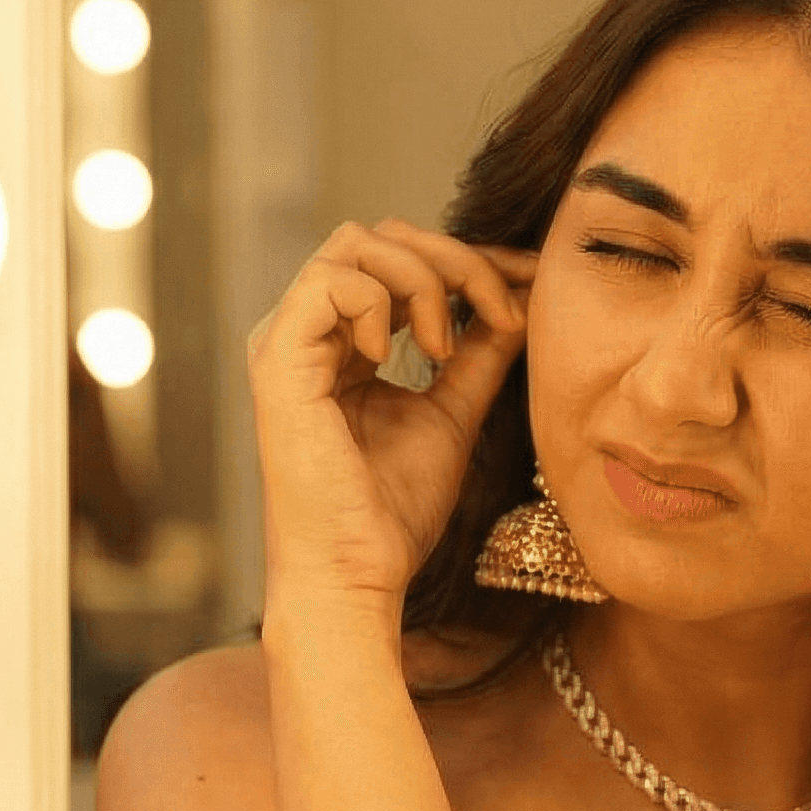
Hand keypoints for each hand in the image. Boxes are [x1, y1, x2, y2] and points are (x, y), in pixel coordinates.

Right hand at [248, 220, 533, 616]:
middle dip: (456, 259)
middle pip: (380, 237)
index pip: (402, 261)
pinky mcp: (278, 359)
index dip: (473, 261)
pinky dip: (382, 302)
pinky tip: (407, 356)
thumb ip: (480, 356)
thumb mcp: (454, 414)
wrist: (357, 573)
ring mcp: (287, 341)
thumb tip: (520, 301)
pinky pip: (330, 280)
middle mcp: (308, 333)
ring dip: (425, 279)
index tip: (533, 283)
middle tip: (501, 313)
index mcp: (343, 343)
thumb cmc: (393, 511)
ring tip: (447, 347)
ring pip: (356, 242)